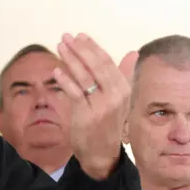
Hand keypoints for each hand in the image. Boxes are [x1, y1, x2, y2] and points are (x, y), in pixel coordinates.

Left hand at [53, 33, 137, 179]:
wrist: (102, 152)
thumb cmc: (108, 122)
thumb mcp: (119, 98)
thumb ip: (123, 74)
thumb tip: (133, 53)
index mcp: (124, 89)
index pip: (107, 62)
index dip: (93, 47)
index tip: (80, 36)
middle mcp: (115, 96)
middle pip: (96, 66)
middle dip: (80, 49)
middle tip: (66, 37)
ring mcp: (101, 106)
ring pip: (84, 77)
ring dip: (70, 59)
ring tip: (59, 46)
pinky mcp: (86, 115)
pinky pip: (75, 93)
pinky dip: (65, 81)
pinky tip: (56, 71)